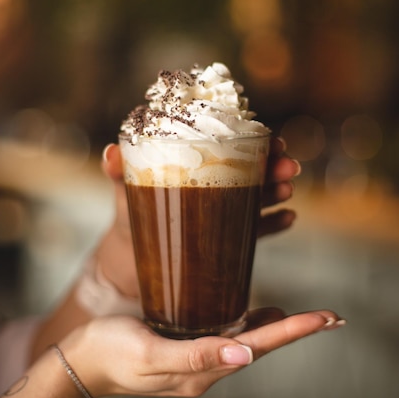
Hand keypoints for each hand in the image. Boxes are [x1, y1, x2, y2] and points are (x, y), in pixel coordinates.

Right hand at [61, 308, 344, 397]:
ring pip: (247, 342)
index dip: (294, 330)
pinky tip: (256, 314)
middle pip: (261, 345)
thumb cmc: (110, 353)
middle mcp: (206, 368)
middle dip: (295, 330)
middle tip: (329, 317)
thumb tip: (246, 353)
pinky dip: (249, 325)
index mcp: (202, 370)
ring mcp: (196, 359)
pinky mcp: (184, 347)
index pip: (259, 346)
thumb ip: (196, 354)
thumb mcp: (150, 353)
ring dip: (278, 329)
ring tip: (305, 319)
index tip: (326, 317)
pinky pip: (226, 336)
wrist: (78, 363)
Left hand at [95, 138, 300, 297]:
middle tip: (289, 166)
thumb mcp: (126, 191)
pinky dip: (273, 224)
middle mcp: (215, 186)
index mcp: (196, 167)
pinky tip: (289, 218)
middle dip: (274, 166)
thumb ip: (118, 172)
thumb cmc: (130, 214)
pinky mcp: (225, 239)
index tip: (273, 139)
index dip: (255, 141)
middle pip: (252, 171)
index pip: (230, 148)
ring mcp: (222, 213)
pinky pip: (254, 230)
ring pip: (257, 198)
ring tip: (288, 191)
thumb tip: (110, 152)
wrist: (130, 258)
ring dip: (277, 191)